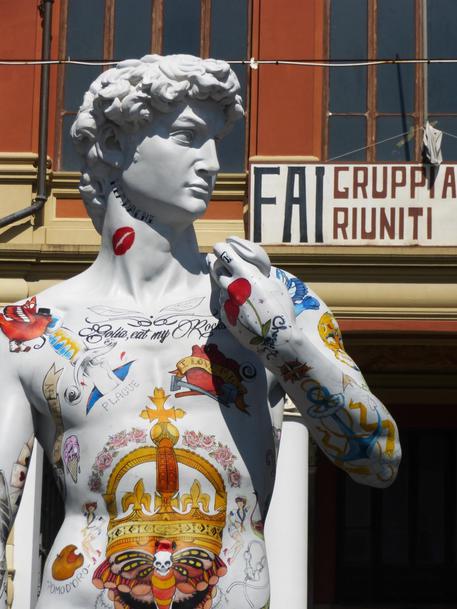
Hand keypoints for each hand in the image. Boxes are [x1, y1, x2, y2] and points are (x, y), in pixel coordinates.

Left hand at [207, 237, 295, 360]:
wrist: (276, 339)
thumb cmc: (281, 310)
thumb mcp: (276, 285)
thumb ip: (260, 274)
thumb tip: (254, 270)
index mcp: (245, 274)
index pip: (225, 253)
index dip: (221, 248)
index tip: (220, 247)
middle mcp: (231, 285)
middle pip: (215, 267)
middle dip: (216, 263)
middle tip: (217, 261)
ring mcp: (226, 301)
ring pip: (219, 286)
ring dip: (224, 283)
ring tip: (235, 287)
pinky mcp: (225, 315)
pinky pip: (223, 303)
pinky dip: (228, 301)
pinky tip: (240, 306)